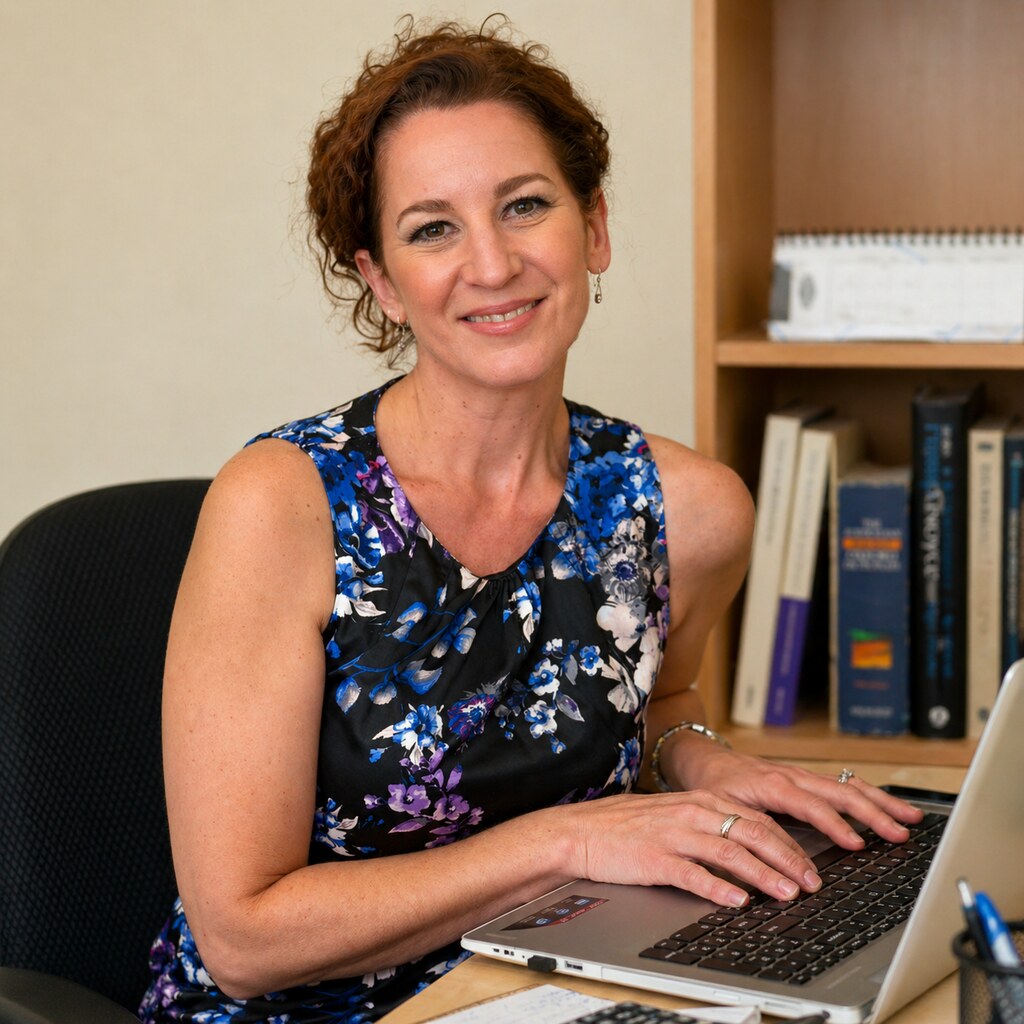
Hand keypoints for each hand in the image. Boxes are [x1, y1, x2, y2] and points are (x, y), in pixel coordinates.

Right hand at [557, 790, 821, 908]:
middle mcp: (692, 813)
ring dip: (763, 874)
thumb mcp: (674, 815)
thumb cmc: (626, 827)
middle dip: (788, 859)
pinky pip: (693, 874)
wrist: (580, 831)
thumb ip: (709, 826)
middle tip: (812, 883)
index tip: (809, 865)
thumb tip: (749, 848)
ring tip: (786, 894)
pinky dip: (718, 887)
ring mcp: (674, 835)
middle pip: (751, 833)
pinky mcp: (656, 858)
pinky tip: (737, 900)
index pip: (756, 820)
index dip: (787, 843)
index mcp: (700, 801)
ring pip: (730, 853)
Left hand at [678, 744, 923, 851]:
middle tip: (901, 833)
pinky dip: (866, 794)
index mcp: (774, 784)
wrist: (704, 759)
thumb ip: (754, 829)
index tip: (858, 844)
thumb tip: (781, 860)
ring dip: (879, 802)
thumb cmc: (713, 784)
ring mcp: (802, 776)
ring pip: (846, 785)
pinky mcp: (805, 779)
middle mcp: (793, 776)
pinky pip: (840, 784)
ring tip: (909, 817)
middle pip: (840, 793)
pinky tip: (883, 805)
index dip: (836, 825)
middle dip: (874, 813)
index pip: (812, 806)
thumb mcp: (726, 808)